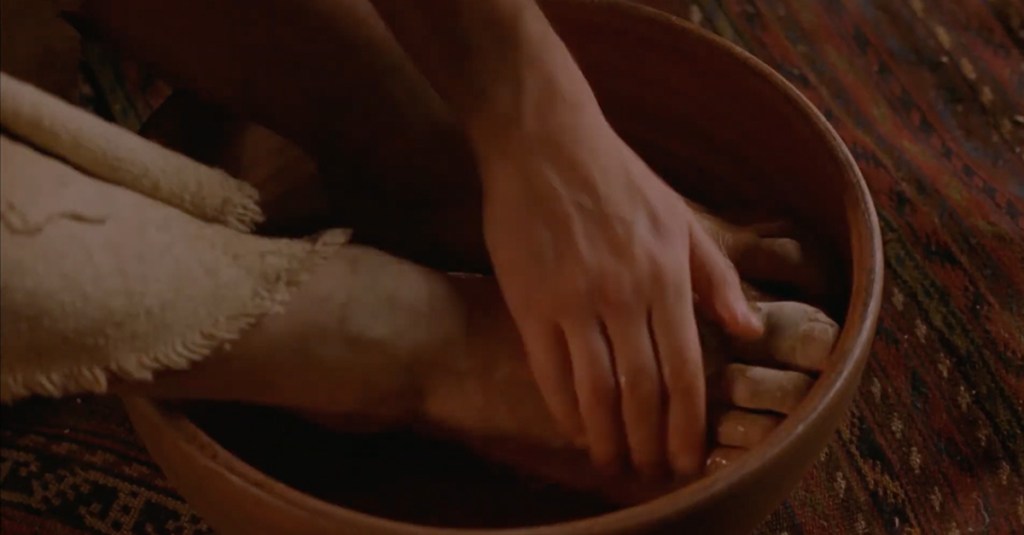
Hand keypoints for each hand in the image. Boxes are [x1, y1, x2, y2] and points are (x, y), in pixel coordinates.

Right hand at [476, 108, 762, 475]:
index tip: (687, 458)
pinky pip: (549, 369)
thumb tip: (748, 331)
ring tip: (613, 460)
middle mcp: (622, 294)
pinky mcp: (529, 300)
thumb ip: (714, 278)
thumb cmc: (617, 177)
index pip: (684, 371)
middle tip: (653, 469)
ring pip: (595, 389)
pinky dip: (564, 407)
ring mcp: (572, 300)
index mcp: (665, 275)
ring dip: (607, 435)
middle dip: (651, 440)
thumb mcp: (679, 218)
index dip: (688, 424)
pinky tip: (574, 425)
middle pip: (642, 390)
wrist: (544, 141)